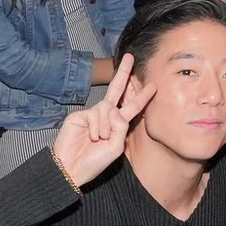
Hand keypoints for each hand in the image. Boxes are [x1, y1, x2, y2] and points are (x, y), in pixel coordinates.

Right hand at [48, 55, 151, 187]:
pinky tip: (91, 136)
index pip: (132, 107)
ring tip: (99, 138)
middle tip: (129, 57)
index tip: (153, 85)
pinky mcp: (79, 115)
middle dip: (123, 73)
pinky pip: (95, 113)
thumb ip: (121, 127)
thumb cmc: (94, 161)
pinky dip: (97, 127)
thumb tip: (114, 108)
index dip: (142, 96)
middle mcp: (105, 116)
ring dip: (106, 125)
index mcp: (116, 125)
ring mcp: (92, 114)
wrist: (71, 168)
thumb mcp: (116, 147)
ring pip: (107, 108)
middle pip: (116, 90)